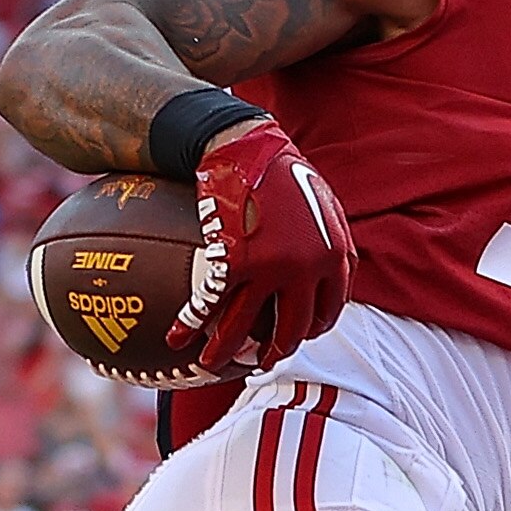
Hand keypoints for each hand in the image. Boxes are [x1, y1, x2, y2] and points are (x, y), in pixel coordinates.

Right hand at [173, 118, 351, 375]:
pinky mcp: (233, 261)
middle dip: (273, 352)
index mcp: (334, 254)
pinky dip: (189, 324)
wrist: (244, 144)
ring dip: (225, 352)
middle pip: (292, 329)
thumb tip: (332, 273)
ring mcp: (270, 268)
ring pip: (245, 327)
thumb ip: (329, 240)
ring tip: (210, 366)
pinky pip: (209, 305)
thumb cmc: (280, 167)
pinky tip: (176, 338)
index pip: (329, 310)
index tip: (293, 336)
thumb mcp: (321, 202)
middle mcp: (307, 268)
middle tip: (257, 360)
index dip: (311, 330)